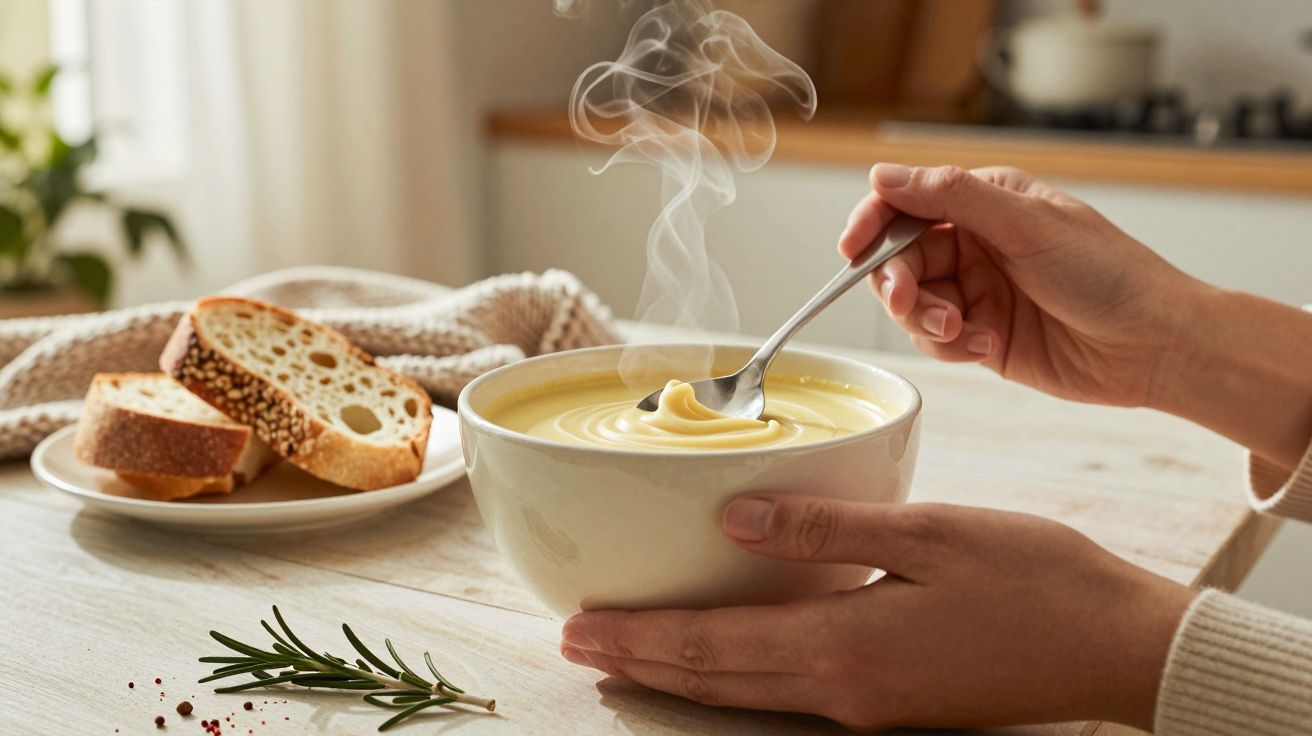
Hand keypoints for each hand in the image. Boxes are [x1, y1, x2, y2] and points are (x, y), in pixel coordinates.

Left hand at [560, 495, 1193, 731]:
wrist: (1117, 648)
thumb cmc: (1035, 580)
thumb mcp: (931, 534)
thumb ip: (827, 529)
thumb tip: (734, 522)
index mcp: (845, 647)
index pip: (713, 646)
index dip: (641, 638)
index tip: (579, 628)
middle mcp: (845, 690)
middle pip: (716, 680)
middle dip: (642, 663)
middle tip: (577, 645)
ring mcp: (870, 707)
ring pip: (746, 693)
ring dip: (681, 673)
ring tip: (627, 654)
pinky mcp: (893, 705)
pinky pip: (789, 694)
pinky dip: (736, 676)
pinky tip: (726, 656)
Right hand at [838, 163, 1198, 407]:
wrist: (1154, 345)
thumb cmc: (1109, 275)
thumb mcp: (1027, 224)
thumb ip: (952, 197)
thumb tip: (884, 174)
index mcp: (987, 202)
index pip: (907, 203)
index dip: (872, 223)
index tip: (851, 249)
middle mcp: (976, 243)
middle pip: (899, 258)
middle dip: (898, 283)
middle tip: (910, 302)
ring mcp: (977, 291)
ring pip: (912, 304)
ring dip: (927, 320)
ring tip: (963, 332)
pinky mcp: (981, 336)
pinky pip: (936, 341)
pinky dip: (952, 346)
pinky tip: (988, 346)